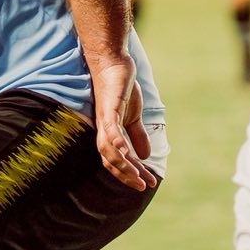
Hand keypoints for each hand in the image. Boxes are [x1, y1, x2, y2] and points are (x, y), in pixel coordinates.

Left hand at [88, 52, 157, 190]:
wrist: (114, 63)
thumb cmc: (121, 88)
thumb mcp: (134, 116)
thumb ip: (137, 135)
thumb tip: (144, 156)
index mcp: (110, 134)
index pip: (117, 161)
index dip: (131, 174)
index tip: (146, 184)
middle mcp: (103, 130)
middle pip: (110, 160)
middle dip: (127, 175)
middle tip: (143, 186)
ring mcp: (104, 119)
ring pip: (108, 149)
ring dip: (123, 164)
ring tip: (137, 175)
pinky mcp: (108, 107)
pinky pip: (110, 128)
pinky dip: (115, 141)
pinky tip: (124, 151)